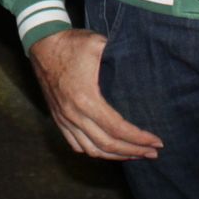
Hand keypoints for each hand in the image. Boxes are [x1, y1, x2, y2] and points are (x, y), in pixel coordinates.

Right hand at [28, 30, 162, 159]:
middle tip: (153, 152)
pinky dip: (94, 152)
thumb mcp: (98, 44)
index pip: (118, 129)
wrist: (42, 42)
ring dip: (116, 156)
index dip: (139, 138)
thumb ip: (120, 55)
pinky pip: (76, 145)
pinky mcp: (58, 118)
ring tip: (135, 154)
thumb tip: (145, 64)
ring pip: (92, 150)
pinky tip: (108, 150)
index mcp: (86, 99)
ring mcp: (64, 118)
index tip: (157, 141)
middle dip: (134, 151)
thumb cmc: (71, 43)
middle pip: (108, 145)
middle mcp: (73, 114)